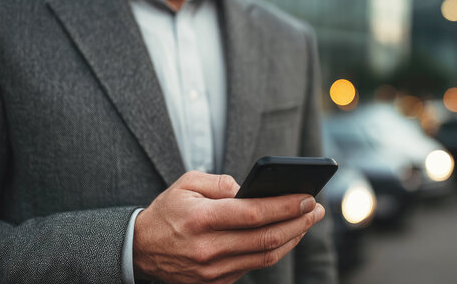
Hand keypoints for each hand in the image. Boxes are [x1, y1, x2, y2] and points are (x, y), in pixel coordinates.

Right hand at [132, 171, 324, 283]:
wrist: (140, 249)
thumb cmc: (168, 211)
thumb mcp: (187, 183)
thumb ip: (221, 182)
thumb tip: (251, 189)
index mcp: (201, 219)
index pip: (254, 213)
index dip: (285, 205)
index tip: (307, 196)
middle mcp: (208, 248)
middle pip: (267, 237)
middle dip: (299, 221)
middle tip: (316, 208)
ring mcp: (213, 271)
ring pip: (265, 256)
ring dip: (293, 238)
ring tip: (307, 221)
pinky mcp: (216, 283)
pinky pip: (254, 266)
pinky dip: (274, 250)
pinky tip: (286, 235)